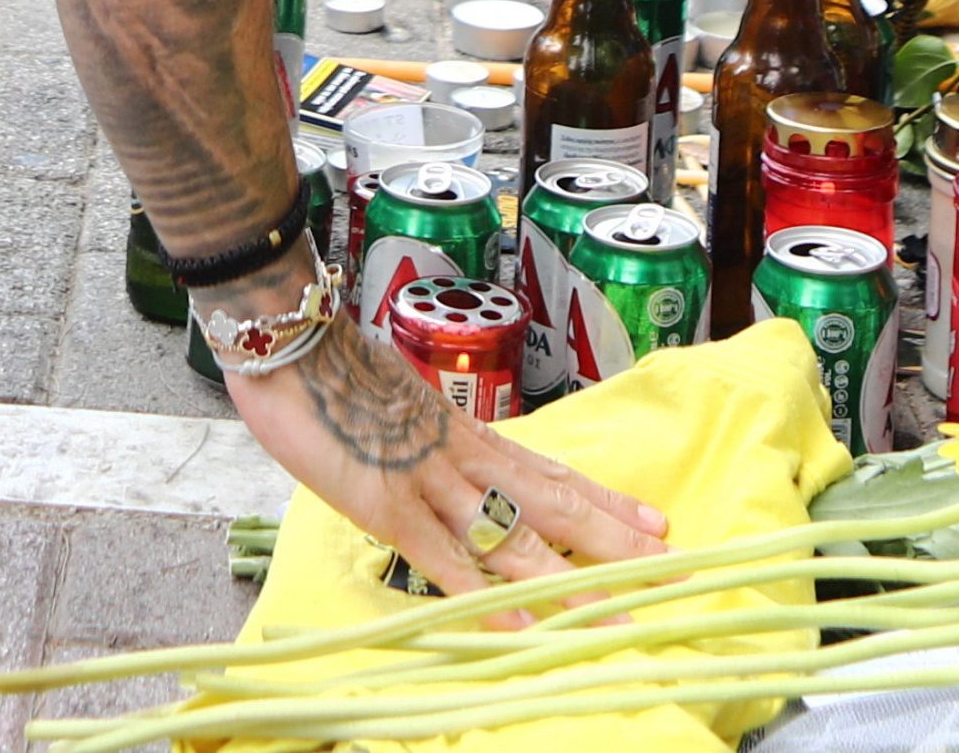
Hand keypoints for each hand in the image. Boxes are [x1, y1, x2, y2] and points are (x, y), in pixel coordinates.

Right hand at [228, 302, 665, 609]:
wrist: (292, 339)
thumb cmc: (336, 370)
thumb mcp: (401, 403)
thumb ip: (432, 436)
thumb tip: (454, 459)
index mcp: (467, 433)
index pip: (552, 471)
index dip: (604, 499)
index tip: (654, 522)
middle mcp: (463, 456)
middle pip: (551, 501)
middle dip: (609, 536)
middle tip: (665, 562)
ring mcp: (429, 480)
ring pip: (512, 533)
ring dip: (565, 576)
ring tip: (611, 609)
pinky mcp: (388, 504)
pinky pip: (445, 557)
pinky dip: (484, 592)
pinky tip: (519, 620)